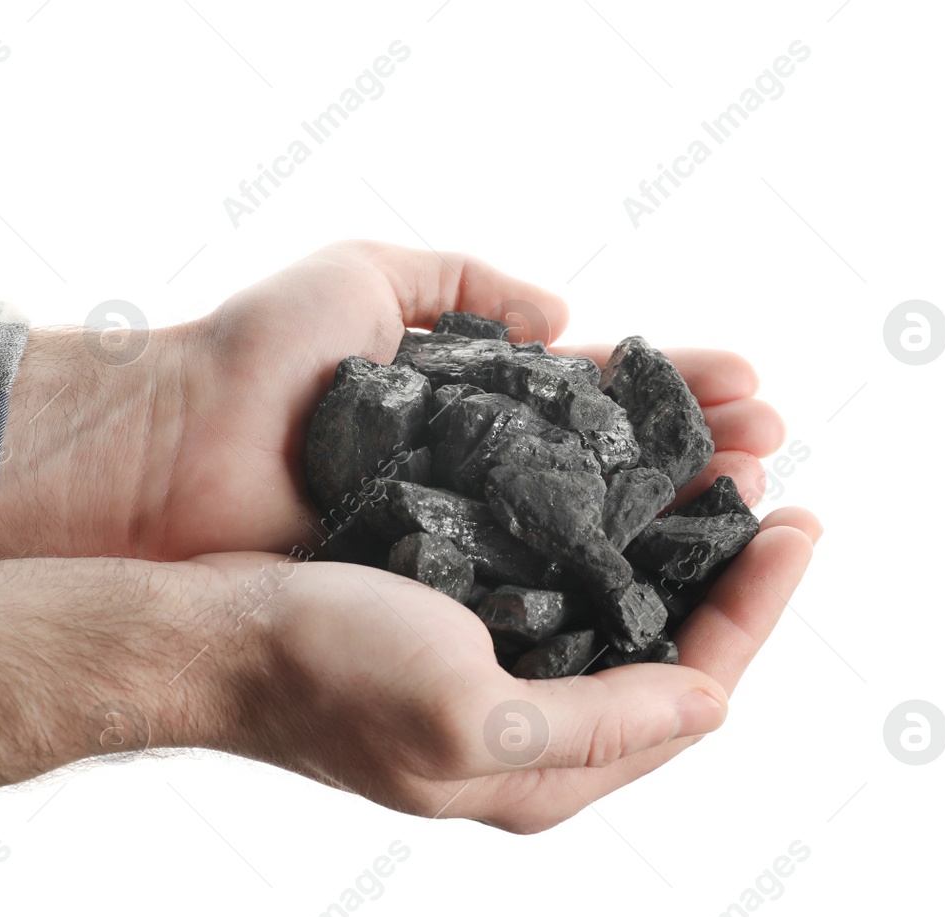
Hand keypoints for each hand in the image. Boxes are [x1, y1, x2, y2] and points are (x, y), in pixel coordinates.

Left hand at [0, 240, 785, 561]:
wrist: (169, 453)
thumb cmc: (257, 362)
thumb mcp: (364, 278)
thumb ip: (463, 278)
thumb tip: (567, 316)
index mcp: (470, 413)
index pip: (599, 404)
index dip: (677, 397)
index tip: (749, 392)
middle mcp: (476, 490)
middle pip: (616, 478)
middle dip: (701, 460)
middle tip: (775, 452)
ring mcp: (459, 555)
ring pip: (596, 547)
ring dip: (680, 528)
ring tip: (759, 507)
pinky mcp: (435, 611)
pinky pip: (541, 610)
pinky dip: (611, 597)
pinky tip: (676, 582)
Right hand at [195, 507, 816, 832]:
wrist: (212, 630)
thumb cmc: (326, 670)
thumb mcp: (469, 714)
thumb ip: (602, 723)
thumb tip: (715, 704)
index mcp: (544, 770)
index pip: (694, 694)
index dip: (756, 610)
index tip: (797, 522)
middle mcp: (529, 730)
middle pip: (667, 653)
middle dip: (726, 572)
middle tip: (767, 483)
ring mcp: (493, 677)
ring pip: (617, 610)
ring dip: (669, 543)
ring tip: (710, 472)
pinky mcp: (460, 625)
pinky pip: (560, 581)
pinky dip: (603, 534)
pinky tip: (615, 484)